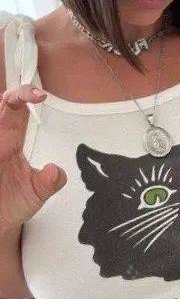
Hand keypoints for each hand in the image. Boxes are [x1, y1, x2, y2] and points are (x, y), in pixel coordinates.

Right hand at [0, 84, 66, 226]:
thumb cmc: (12, 203)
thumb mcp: (37, 192)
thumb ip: (50, 181)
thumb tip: (55, 171)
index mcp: (10, 139)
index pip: (17, 109)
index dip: (26, 96)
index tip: (41, 97)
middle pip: (1, 106)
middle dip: (12, 95)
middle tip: (21, 96)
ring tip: (10, 102)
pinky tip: (2, 143)